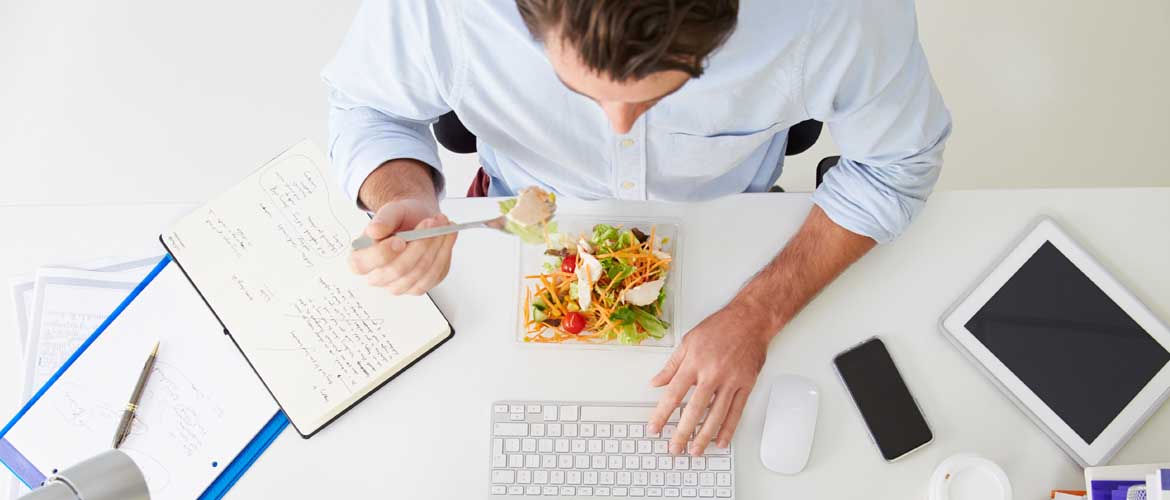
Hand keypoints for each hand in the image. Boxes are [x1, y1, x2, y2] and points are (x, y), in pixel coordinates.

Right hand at [348, 198, 456, 294]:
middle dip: (419, 244)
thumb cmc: (400, 219)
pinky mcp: (420, 286)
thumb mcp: (390, 211)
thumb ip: (382, 219)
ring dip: (436, 247)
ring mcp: (400, 286)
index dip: (383, 254)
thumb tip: (374, 231)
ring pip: (420, 273)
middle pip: (398, 270)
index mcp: (361, 259)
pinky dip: (444, 254)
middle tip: (432, 222)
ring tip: (443, 225)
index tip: (400, 240)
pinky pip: (435, 275)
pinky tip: (447, 237)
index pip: (363, 264)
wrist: (416, 221)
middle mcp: (378, 277)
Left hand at [647, 300, 770, 455]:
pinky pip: (736, 411)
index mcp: (694, 363)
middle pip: (695, 410)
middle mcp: (712, 373)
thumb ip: (671, 365)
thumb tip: (655, 382)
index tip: (654, 428)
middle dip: (682, 433)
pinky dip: (728, 428)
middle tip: (675, 448)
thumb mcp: (688, 341)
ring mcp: (731, 381)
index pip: (673, 394)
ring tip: (695, 450)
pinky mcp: (746, 385)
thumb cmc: (720, 327)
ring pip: (716, 415)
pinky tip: (720, 440)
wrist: (750, 320)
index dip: (662, 414)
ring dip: (704, 436)